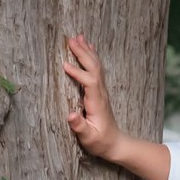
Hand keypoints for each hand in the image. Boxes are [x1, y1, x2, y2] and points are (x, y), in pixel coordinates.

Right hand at [60, 35, 120, 158]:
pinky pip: (96, 69)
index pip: (89, 82)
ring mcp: (102, 91)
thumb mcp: (89, 138)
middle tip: (70, 39)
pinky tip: (88, 48)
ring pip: (96, 66)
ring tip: (78, 37)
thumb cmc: (100, 142)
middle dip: (82, 53)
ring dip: (87, 51)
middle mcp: (101, 93)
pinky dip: (91, 56)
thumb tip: (70, 116)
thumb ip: (80, 127)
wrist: (115, 143)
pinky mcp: (100, 91)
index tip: (64, 64)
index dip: (78, 72)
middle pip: (94, 68)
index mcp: (97, 102)